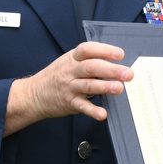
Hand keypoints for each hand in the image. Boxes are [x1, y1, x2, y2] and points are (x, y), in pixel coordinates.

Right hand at [5, 42, 133, 134]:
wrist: (34, 94)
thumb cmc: (58, 76)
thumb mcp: (69, 62)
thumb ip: (89, 60)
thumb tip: (117, 63)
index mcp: (72, 58)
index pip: (87, 50)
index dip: (103, 50)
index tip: (119, 54)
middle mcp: (70, 71)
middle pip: (91, 67)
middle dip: (111, 70)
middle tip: (128, 73)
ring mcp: (69, 87)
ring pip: (88, 85)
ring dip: (105, 87)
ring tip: (119, 88)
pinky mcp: (68, 103)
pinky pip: (82, 106)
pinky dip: (92, 111)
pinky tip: (102, 114)